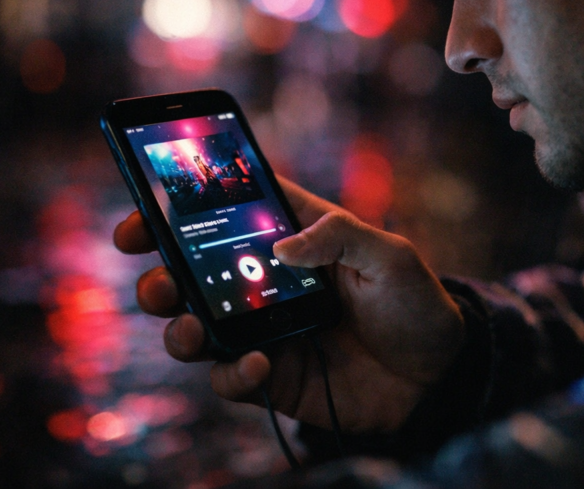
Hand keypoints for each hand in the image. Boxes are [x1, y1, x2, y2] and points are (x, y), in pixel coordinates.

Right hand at [114, 176, 465, 433]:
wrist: (438, 374)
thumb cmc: (416, 303)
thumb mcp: (391, 256)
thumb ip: (341, 235)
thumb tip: (283, 246)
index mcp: (295, 238)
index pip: (229, 212)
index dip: (181, 208)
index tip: (145, 211)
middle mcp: (269, 282)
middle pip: (195, 271)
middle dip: (162, 273)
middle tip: (157, 278)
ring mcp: (265, 329)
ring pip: (197, 325)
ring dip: (180, 326)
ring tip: (192, 327)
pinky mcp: (273, 374)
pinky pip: (229, 376)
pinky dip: (231, 372)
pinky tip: (256, 363)